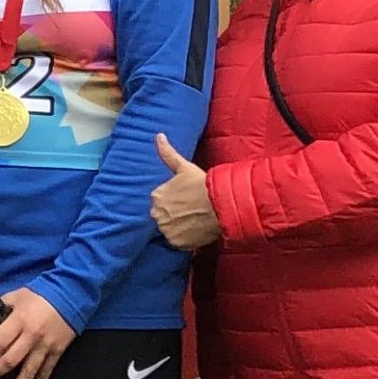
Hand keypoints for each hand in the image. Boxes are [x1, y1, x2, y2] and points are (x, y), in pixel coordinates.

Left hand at [0, 287, 76, 378]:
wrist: (71, 293)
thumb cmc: (42, 293)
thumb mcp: (17, 295)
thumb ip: (2, 305)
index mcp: (19, 320)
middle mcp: (31, 336)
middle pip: (10, 361)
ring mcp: (45, 346)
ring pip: (29, 371)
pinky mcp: (57, 350)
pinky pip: (48, 370)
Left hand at [149, 134, 222, 251]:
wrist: (221, 205)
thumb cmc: (203, 185)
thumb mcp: (184, 167)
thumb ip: (168, 153)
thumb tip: (158, 136)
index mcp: (156, 196)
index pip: (160, 201)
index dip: (174, 201)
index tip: (186, 200)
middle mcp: (156, 213)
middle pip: (162, 216)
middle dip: (174, 214)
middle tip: (191, 211)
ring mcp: (166, 229)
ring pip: (169, 229)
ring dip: (178, 226)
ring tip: (194, 220)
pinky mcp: (176, 243)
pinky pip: (176, 242)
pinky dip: (184, 238)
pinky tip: (195, 230)